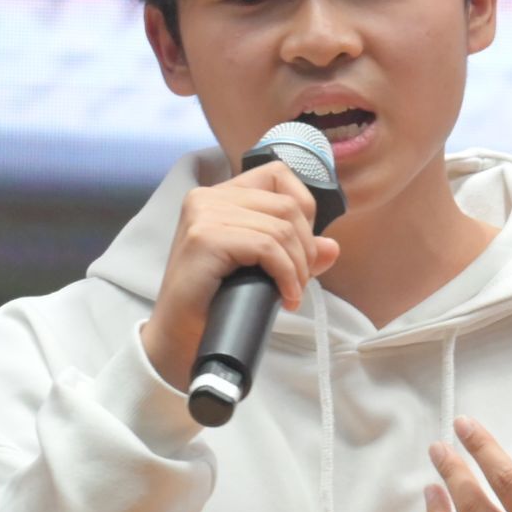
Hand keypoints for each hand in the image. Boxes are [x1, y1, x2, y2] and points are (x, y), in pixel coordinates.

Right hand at [142, 159, 340, 390]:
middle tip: (300, 281)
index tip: (301, 247)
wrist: (180, 336)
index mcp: (219, 195)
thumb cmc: (215, 302)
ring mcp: (203, 215)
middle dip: (305, 247)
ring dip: (298, 266)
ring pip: (281, 227)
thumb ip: (294, 252)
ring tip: (292, 293)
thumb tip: (331, 246)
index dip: (304, 207)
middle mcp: (207, 197)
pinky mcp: (205, 238)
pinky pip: (267, 247)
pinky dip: (287, 275)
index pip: (278, 174)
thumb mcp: (261, 269)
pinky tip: (287, 297)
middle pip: (287, 205)